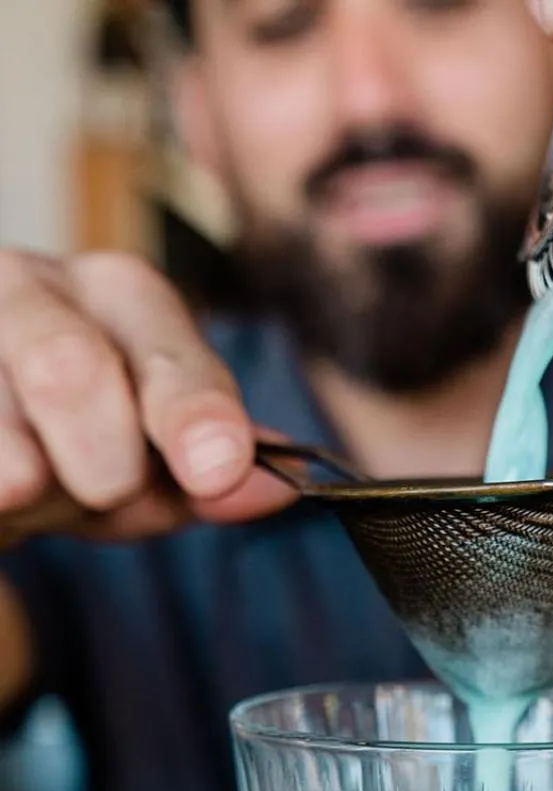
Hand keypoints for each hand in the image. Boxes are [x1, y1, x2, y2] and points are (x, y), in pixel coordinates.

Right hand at [0, 250, 295, 547]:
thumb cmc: (74, 451)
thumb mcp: (151, 467)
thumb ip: (209, 477)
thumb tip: (276, 487)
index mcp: (120, 296)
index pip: (164, 348)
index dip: (191, 411)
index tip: (214, 468)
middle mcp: (29, 284)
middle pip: (70, 370)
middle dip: (101, 461)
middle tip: (102, 489)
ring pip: (6, 434)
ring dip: (29, 490)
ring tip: (26, 494)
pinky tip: (1, 494)